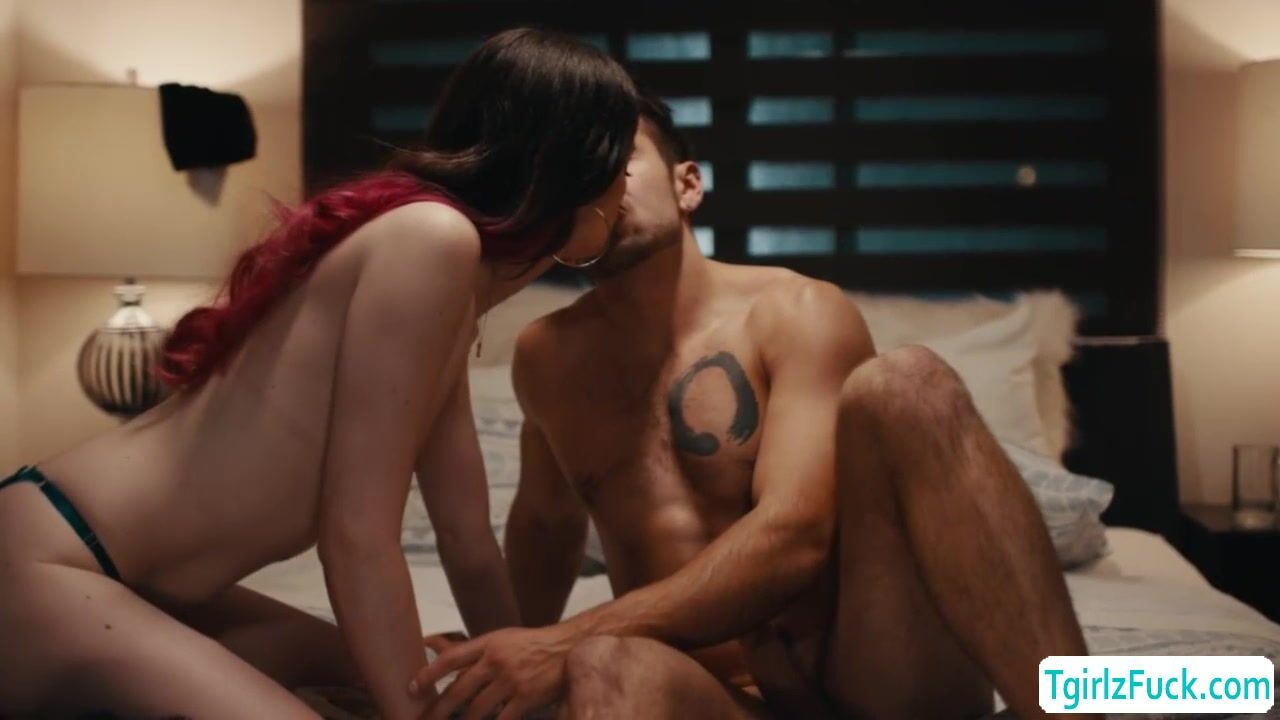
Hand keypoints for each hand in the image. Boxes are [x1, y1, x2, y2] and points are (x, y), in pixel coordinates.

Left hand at [410, 625, 578, 719]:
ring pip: (476, 710)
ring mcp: (511, 680)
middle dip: (436, 710)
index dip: (428, 674)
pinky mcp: (527, 697)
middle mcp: (496, 660)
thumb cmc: (533, 644)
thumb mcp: (503, 638)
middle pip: (458, 690)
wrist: (569, 646)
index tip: (412, 688)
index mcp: (488, 643)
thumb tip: (440, 652)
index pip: (450, 659)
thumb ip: (476, 651)